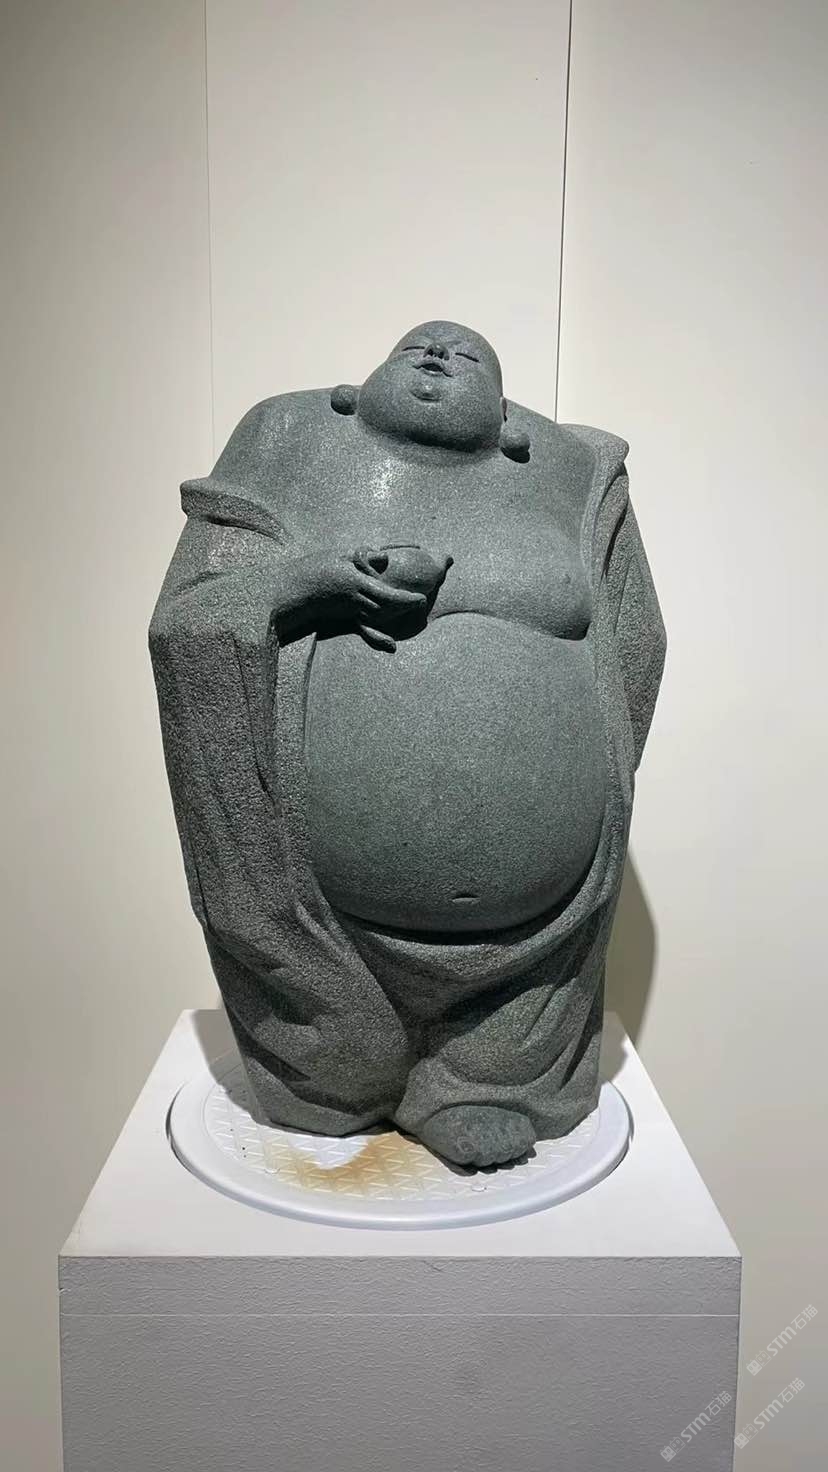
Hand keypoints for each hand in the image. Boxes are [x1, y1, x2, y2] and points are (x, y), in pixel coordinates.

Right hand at [280, 547, 426, 650]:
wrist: (292, 591)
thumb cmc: (315, 569)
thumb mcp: (339, 556)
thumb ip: (364, 557)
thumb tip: (385, 556)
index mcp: (356, 584)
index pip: (387, 594)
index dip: (405, 599)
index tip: (420, 599)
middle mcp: (356, 601)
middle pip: (387, 608)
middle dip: (405, 607)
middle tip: (421, 603)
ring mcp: (350, 612)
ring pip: (379, 617)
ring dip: (395, 616)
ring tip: (409, 610)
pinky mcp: (344, 618)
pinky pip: (365, 628)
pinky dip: (379, 637)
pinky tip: (390, 645)